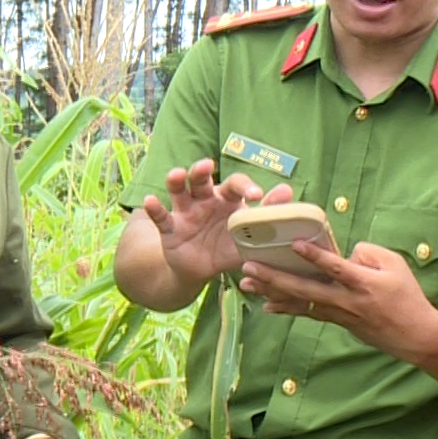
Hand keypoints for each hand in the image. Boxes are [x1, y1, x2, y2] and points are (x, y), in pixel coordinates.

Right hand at [142, 159, 294, 285]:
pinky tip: (149, 201)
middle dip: (201, 171)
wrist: (200, 271)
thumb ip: (266, 215)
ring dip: (176, 181)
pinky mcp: (169, 229)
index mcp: (226, 200)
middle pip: (201, 180)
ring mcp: (185, 213)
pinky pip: (161, 217)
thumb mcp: (248, 236)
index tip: (256, 196)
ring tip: (175, 175)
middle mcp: (204, 200)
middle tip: (206, 166)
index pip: (235, 184)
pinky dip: (155, 209)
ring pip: (179, 191)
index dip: (245, 187)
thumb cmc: (227, 247)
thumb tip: (288, 192)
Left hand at [239, 240, 437, 363]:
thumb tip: (343, 253)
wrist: (414, 335)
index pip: (335, 267)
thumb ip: (368, 252)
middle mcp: (346, 300)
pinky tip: (267, 305)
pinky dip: (286, 308)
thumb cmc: (407, 295)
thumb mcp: (396, 264)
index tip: (294, 244)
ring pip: (299, 302)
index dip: (315, 256)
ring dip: (271, 293)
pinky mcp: (336, 321)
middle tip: (249, 267)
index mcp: (363, 282)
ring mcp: (338, 313)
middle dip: (274, 278)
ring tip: (246, 285)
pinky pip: (306, 313)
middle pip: (304, 288)